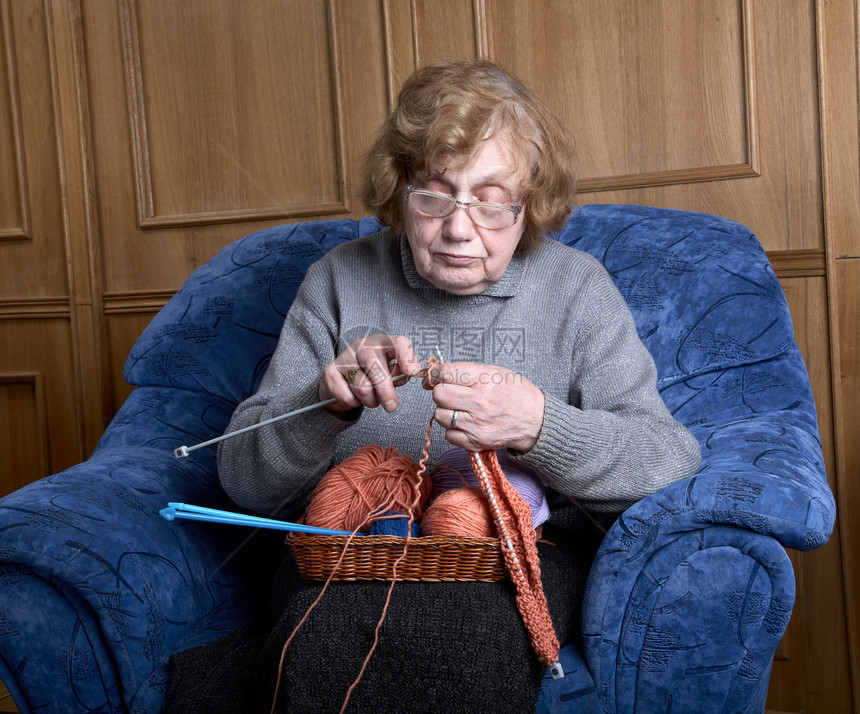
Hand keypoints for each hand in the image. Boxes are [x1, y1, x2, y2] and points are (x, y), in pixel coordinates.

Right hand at [319, 334, 421, 414]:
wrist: (342, 382)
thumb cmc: (373, 376)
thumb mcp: (391, 373)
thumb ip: (401, 373)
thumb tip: (409, 373)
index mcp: (383, 343)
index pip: (398, 343)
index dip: (406, 356)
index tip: (411, 372)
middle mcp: (363, 345)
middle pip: (376, 367)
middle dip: (386, 391)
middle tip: (392, 407)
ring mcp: (344, 357)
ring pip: (362, 387)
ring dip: (370, 400)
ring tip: (370, 398)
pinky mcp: (330, 371)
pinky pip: (347, 395)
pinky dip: (353, 403)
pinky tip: (353, 397)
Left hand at [424, 362, 544, 452]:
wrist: (536, 420)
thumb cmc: (517, 393)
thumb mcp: (496, 372)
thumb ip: (467, 372)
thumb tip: (438, 374)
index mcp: (485, 379)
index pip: (446, 373)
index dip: (434, 374)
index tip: (433, 377)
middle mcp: (480, 402)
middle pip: (439, 395)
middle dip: (440, 392)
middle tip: (449, 392)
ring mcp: (477, 423)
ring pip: (440, 416)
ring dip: (445, 411)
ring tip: (459, 409)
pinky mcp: (477, 441)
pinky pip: (449, 435)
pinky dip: (453, 430)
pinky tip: (465, 423)